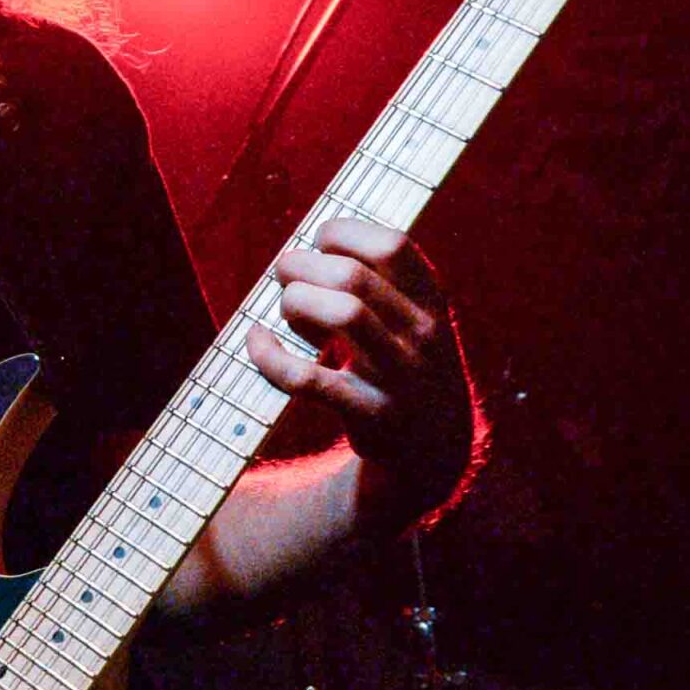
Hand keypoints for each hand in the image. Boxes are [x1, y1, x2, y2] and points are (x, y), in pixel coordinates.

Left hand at [246, 219, 476, 532]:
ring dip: (296, 304)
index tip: (318, 248)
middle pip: (353, 276)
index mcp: (430, 302)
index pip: (391, 244)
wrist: (432, 453)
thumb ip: (374, 284)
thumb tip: (295, 254)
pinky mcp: (373, 416)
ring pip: (344, 314)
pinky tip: (257, 343)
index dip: (342, 235)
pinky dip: (271, 356)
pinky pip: (311, 379)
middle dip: (301, 267)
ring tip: (287, 315)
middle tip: (283, 279)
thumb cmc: (401, 370)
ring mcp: (402, 377)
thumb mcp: (409, 323)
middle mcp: (423, 334)